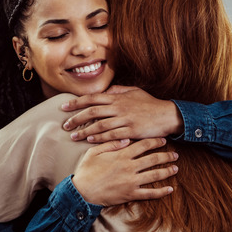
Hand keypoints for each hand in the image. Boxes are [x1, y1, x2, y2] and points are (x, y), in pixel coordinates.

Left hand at [61, 86, 183, 142]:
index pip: (92, 98)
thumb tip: (103, 91)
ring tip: (74, 136)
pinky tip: (90, 141)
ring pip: (99, 125)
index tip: (64, 107)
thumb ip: (117, 91)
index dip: (76, 102)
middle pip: (92, 112)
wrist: (168, 115)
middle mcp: (119, 107)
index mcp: (117, 97)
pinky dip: (99, 138)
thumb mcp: (133, 91)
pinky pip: (111, 135)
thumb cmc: (149, 103)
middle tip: (65, 125)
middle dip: (76, 118)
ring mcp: (125, 120)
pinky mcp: (131, 131)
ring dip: (84, 131)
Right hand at [72, 138, 177, 205]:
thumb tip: (126, 139)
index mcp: (121, 155)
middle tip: (175, 154)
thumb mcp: (94, 152)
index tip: (163, 140)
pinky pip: (150, 193)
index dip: (155, 141)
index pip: (143, 145)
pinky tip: (170, 189)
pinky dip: (161, 192)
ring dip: (167, 171)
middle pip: (153, 159)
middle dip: (166, 155)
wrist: (83, 191)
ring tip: (175, 168)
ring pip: (155, 175)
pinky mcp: (131, 194)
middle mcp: (129, 167)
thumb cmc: (86, 171)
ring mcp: (132, 181)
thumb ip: (110, 144)